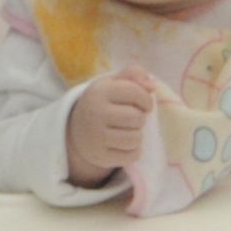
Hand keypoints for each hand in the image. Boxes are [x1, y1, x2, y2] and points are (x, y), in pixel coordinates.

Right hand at [65, 69, 157, 186]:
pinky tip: (124, 144)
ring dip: (137, 135)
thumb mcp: (113, 83)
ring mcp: (96, 137)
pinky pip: (132, 155)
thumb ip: (134, 74)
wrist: (77, 130)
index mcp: (100, 92)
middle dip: (140, 118)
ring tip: (127, 130)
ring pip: (136, 139)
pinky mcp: (100, 155)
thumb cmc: (104, 102)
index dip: (146, 99)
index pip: (135, 92)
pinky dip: (134, 151)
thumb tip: (153, 85)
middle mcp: (95, 113)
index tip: (144, 104)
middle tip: (132, 118)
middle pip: (137, 118)